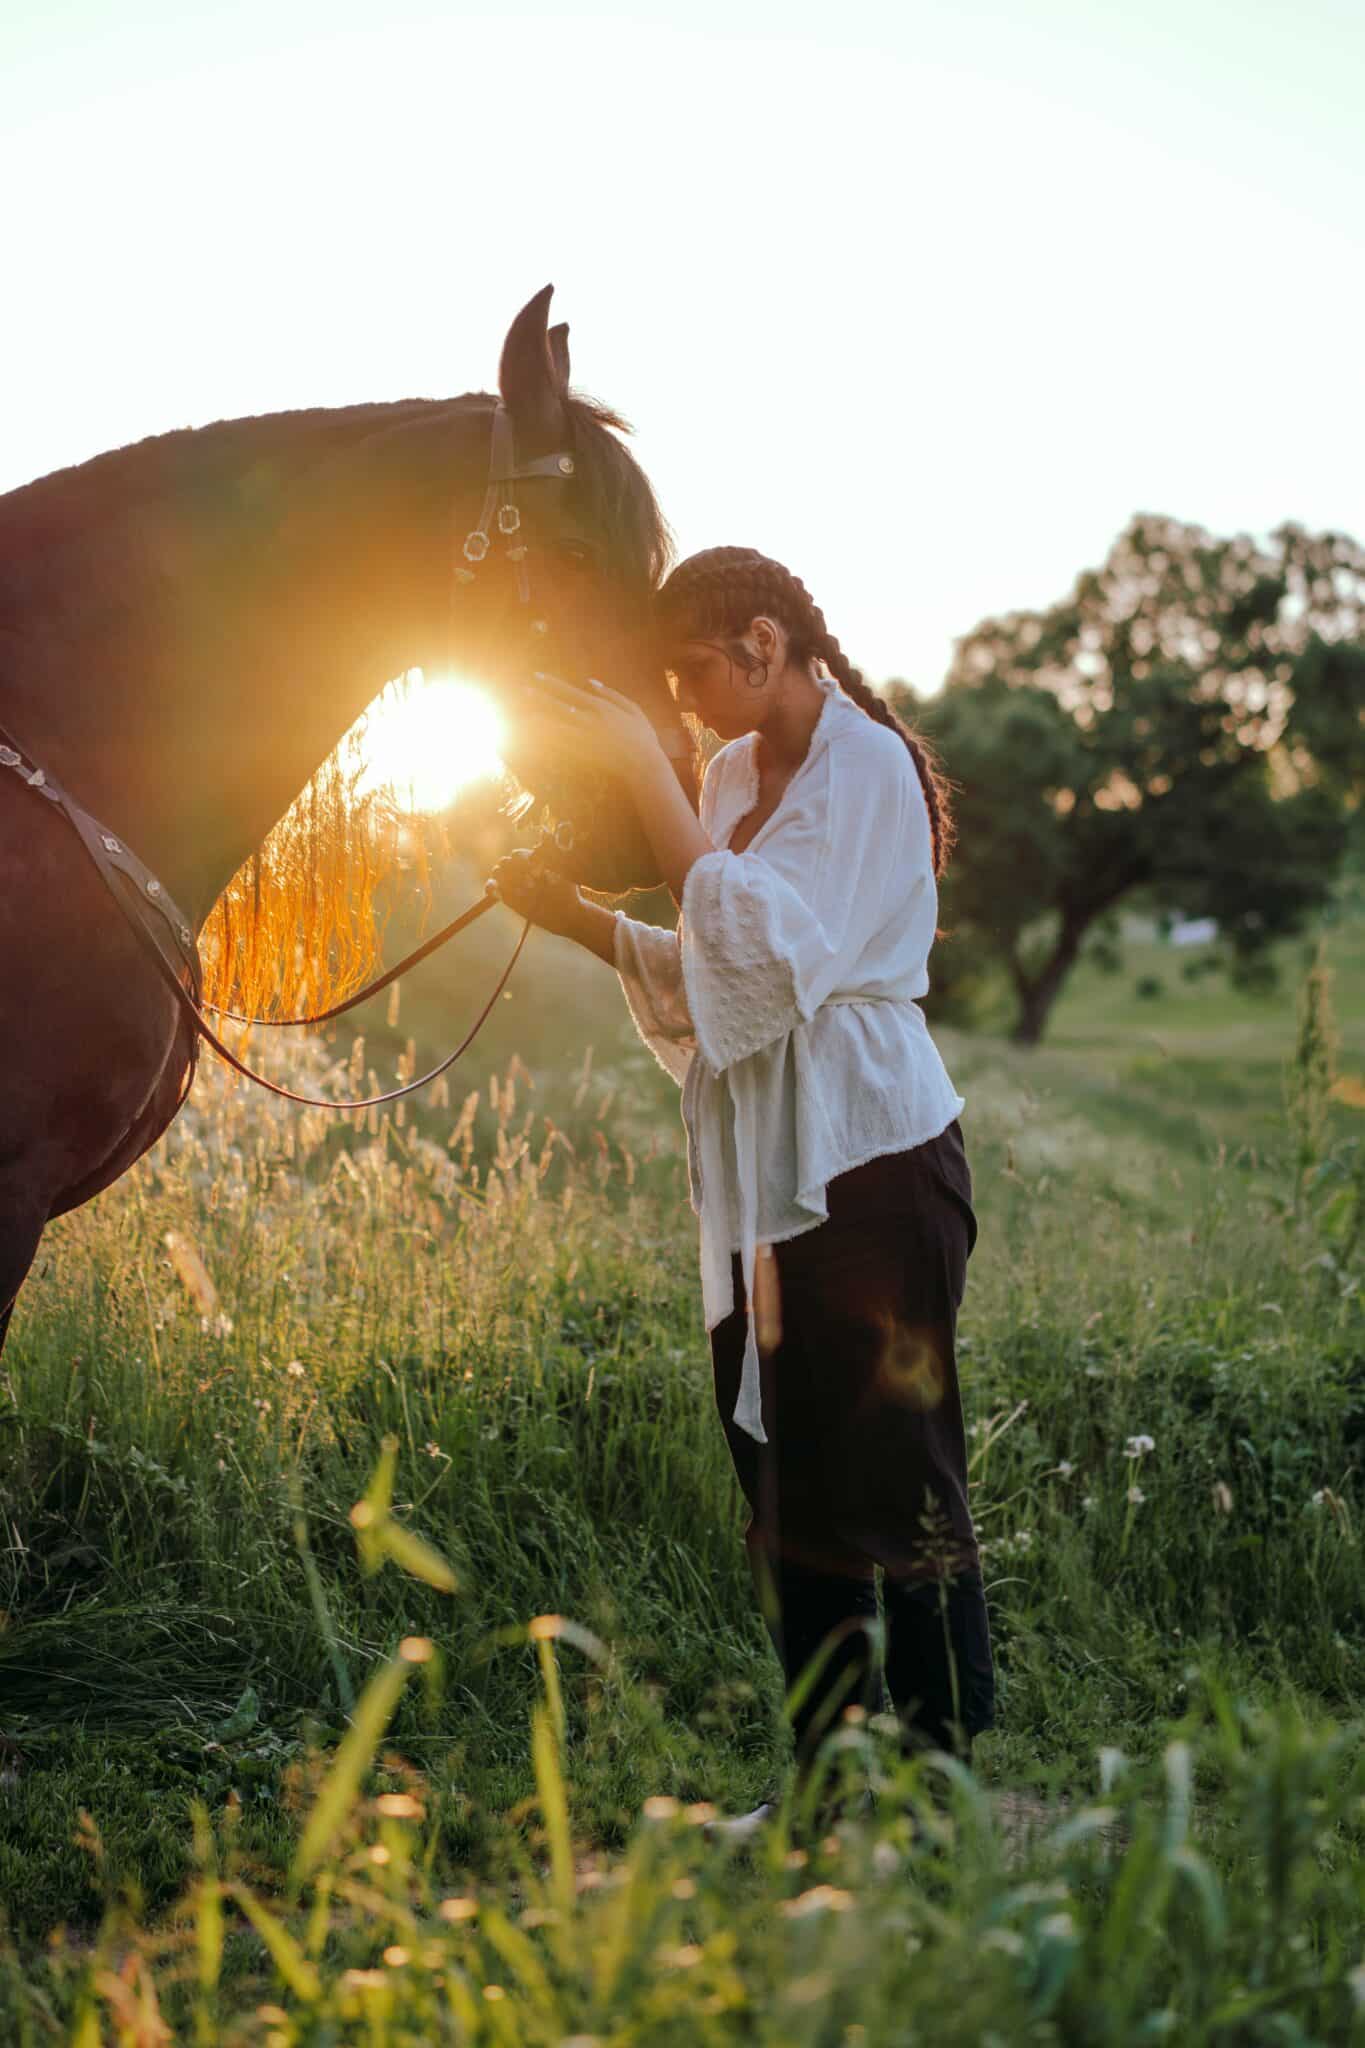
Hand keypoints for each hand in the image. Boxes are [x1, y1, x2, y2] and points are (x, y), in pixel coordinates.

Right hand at [487, 850, 583, 939]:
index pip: (517, 854)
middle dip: (516, 871)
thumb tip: (545, 833)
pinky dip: (490, 887)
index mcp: (532, 859)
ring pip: (498, 873)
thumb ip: (553, 853)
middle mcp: (520, 868)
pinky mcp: (506, 896)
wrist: (565, 912)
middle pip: (506, 862)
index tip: (539, 872)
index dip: (524, 861)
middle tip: (533, 883)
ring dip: (506, 879)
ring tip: (523, 890)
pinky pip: (492, 887)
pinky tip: (497, 892)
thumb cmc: (567, 890)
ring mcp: (512, 881)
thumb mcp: (565, 871)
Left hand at [509, 670, 666, 781]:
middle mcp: (588, 719)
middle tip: (521, 690)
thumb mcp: (633, 709)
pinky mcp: (582, 755)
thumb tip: (590, 682)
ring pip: (554, 725)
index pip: (569, 691)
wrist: (644, 764)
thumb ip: (611, 694)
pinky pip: (558, 745)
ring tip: (519, 713)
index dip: (551, 684)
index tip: (536, 677)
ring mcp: (584, 738)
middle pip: (556, 706)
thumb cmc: (643, 737)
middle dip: (538, 697)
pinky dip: (544, 740)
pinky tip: (532, 736)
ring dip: (536, 718)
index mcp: (600, 706)